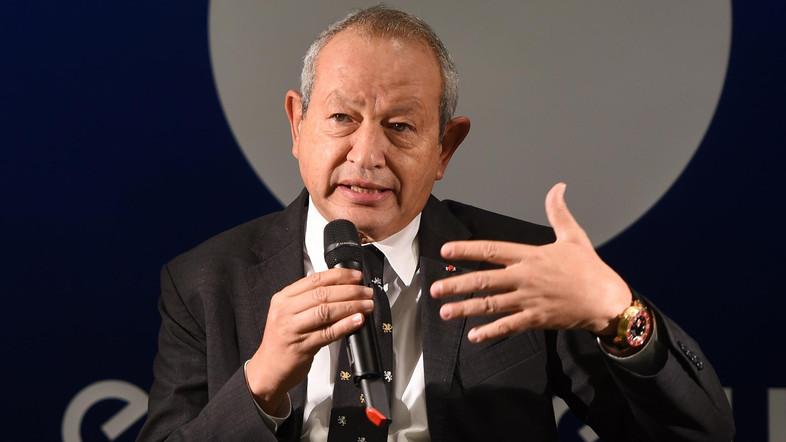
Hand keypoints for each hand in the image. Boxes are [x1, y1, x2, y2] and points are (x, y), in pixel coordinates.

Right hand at [246, 268, 373, 413]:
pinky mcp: (301, 347)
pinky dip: (345, 325)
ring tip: (367, 305)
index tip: (356, 276)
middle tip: (366, 292)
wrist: (267, 370)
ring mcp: (292, 329)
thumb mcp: (289, 314)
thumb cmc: (283, 341)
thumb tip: (343, 288)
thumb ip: (309, 301)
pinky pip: (328, 333)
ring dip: (351, 306)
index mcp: (283, 298)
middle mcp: (285, 311)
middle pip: (322, 294)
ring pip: (326, 312)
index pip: (315, 280)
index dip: (339, 276)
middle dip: (350, 291)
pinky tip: (357, 321)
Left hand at [430, 183, 630, 342]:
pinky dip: (491, 332)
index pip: (492, 250)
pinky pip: (509, 326)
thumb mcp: (574, 236)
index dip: (467, 250)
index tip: (446, 251)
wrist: (608, 299)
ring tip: (445, 312)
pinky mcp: (537, 319)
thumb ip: (559, 212)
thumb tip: (558, 187)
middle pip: (485, 280)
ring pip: (492, 305)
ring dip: (466, 309)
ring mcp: (529, 300)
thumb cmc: (590, 268)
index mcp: (531, 256)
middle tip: (434, 289)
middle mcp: (525, 278)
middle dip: (457, 285)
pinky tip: (474, 336)